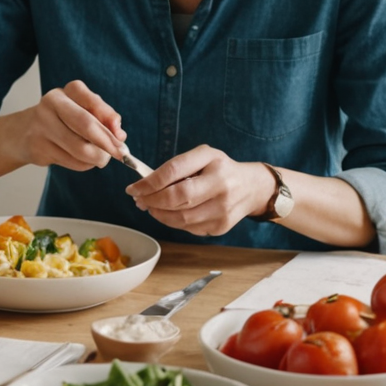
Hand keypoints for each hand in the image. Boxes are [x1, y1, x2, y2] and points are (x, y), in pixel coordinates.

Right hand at [10, 80, 126, 171]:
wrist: (25, 131)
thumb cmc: (64, 119)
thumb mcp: (84, 110)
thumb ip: (104, 118)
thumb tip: (120, 136)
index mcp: (69, 91)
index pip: (93, 102)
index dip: (110, 120)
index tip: (121, 136)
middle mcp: (52, 103)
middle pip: (86, 125)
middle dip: (107, 143)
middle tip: (120, 154)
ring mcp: (42, 125)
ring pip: (79, 148)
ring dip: (97, 158)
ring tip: (101, 158)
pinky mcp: (38, 147)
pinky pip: (71, 161)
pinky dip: (84, 164)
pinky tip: (82, 160)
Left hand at [126, 145, 270, 236]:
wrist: (252, 188)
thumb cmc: (220, 169)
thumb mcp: (202, 157)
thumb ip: (176, 167)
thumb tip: (145, 185)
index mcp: (213, 160)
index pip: (173, 171)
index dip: (149, 183)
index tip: (133, 188)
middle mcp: (221, 184)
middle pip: (177, 198)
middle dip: (151, 201)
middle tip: (139, 200)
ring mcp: (223, 209)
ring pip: (180, 218)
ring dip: (159, 214)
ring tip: (151, 207)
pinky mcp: (221, 226)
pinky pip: (189, 228)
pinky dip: (174, 222)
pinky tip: (171, 214)